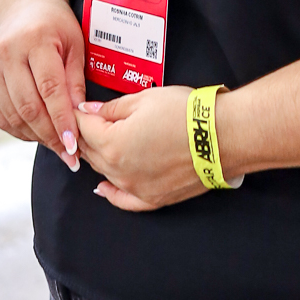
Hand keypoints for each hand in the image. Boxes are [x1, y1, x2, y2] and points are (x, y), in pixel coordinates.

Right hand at [0, 0, 85, 170]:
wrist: (23, 5)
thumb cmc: (55, 24)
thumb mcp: (74, 44)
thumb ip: (75, 80)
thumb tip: (79, 118)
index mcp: (35, 40)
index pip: (50, 89)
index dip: (62, 120)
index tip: (74, 146)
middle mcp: (7, 54)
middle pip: (29, 107)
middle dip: (50, 136)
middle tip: (69, 155)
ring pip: (13, 115)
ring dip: (36, 137)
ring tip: (57, 146)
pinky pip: (1, 115)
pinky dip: (19, 130)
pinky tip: (37, 134)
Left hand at [75, 85, 204, 210]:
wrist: (222, 135)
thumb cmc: (187, 114)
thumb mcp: (144, 99)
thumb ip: (112, 108)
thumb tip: (90, 111)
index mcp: (113, 143)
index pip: (84, 127)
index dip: (79, 114)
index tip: (77, 107)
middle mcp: (119, 171)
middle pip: (91, 152)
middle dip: (86, 135)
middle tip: (87, 122)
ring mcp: (135, 188)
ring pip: (104, 173)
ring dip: (98, 158)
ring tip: (96, 144)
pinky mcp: (153, 198)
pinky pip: (124, 201)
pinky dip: (111, 194)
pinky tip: (102, 188)